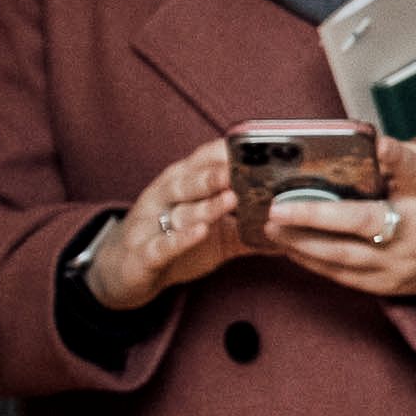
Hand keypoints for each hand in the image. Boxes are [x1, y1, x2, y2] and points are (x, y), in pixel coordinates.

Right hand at [92, 145, 245, 313]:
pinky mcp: (143, 254)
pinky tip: (199, 232)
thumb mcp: (214, 232)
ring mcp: (151, 224)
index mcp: (182, 184)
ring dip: (206, 205)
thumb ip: (248, 225)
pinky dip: (181, 239)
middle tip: (240, 167)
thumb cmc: (172, 241)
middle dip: (215, 174)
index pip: (203, 160)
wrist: (123, 272)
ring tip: (231, 198)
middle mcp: (165, 197)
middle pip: (190, 180)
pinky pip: (163, 245)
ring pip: (180, 210)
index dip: (225, 152)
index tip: (253, 144)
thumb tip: (293, 224)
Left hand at [255, 140, 415, 300]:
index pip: (414, 171)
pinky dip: (311, 260)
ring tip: (272, 228)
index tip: (380, 144)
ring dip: (301, 242)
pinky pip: (341, 274)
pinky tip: (290, 247)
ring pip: (343, 254)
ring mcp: (401, 261)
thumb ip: (391, 160)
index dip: (396, 158)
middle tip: (277, 209)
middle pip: (364, 220)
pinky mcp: (386, 284)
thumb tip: (347, 150)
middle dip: (316, 215)